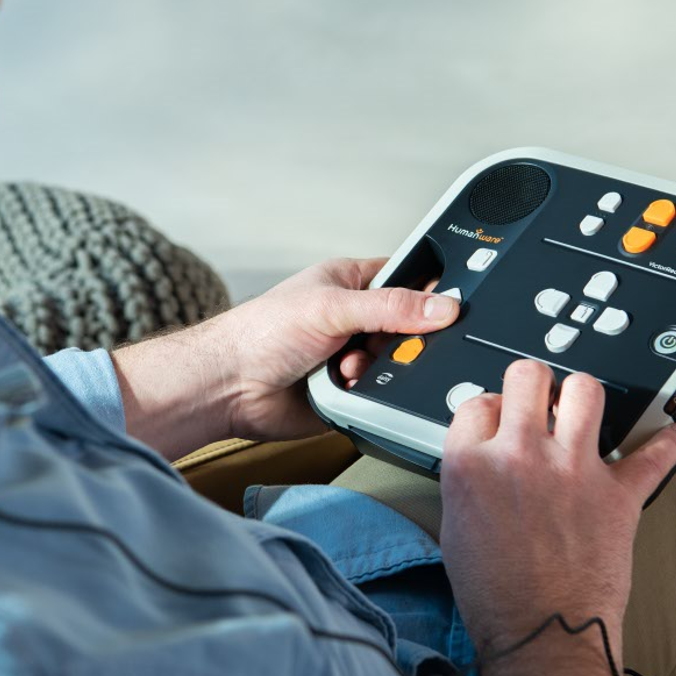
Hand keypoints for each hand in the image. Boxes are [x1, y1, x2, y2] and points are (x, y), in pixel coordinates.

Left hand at [216, 257, 458, 441]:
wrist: (229, 387)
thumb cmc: (261, 333)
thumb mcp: (333, 308)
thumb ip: (390, 307)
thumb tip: (442, 307)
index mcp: (351, 283)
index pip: (407, 280)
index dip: (429, 293)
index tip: (446, 309)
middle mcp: (354, 320)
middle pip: (409, 329)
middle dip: (402, 343)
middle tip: (382, 345)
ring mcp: (352, 357)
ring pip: (398, 366)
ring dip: (380, 371)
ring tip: (348, 368)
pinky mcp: (349, 393)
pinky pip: (381, 396)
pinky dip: (369, 395)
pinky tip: (344, 388)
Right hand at [438, 363, 675, 675]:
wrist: (542, 636)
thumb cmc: (498, 597)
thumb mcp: (455, 529)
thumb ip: (468, 479)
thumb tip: (482, 455)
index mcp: (473, 464)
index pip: (478, 401)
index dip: (491, 408)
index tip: (500, 418)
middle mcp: (521, 455)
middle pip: (528, 376)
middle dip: (533, 383)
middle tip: (540, 400)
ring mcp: (573, 470)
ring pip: (585, 389)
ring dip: (584, 394)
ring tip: (584, 408)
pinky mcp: (617, 494)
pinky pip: (654, 456)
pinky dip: (667, 444)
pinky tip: (672, 435)